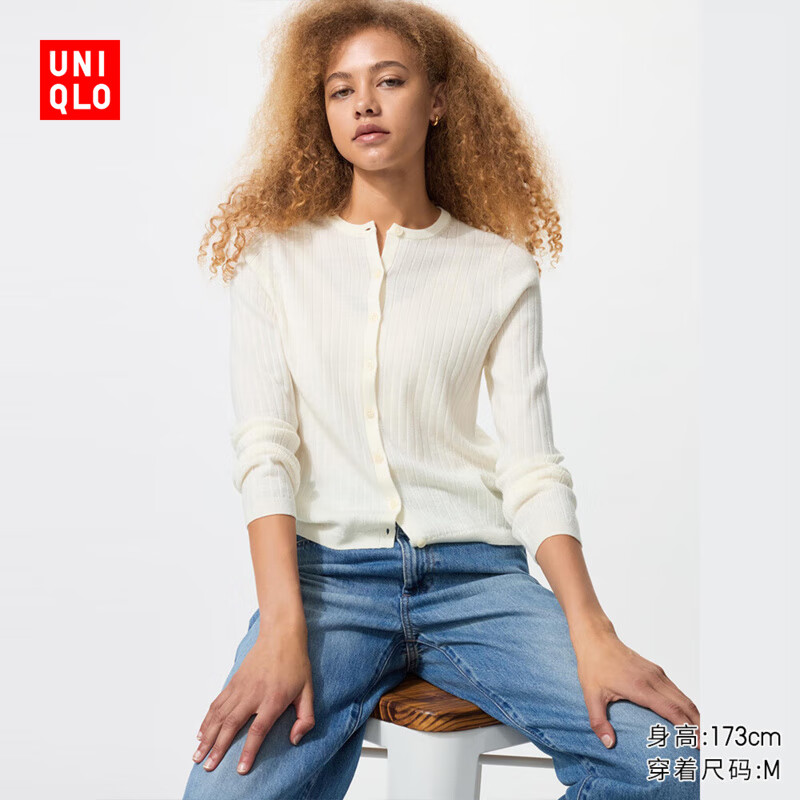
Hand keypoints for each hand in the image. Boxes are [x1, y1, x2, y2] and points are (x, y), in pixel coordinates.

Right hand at [192, 619, 314, 774]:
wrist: (281, 635)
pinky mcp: (233, 682)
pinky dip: (207, 719)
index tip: (240, 770)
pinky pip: (217, 703)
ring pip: (220, 715)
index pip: (258, 730)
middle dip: (218, 748)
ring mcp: (241, 687)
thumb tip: (295, 740)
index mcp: (274, 699)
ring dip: (207, 736)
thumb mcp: (308, 691)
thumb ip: (305, 718)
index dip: (248, 751)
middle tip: (208, 767)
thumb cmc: (296, 664)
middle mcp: (253, 694)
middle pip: (232, 725)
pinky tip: (200, 733)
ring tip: (197, 755)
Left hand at [571, 626, 699, 749]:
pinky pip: (676, 690)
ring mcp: (656, 674)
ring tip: (702, 735)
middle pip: (684, 705)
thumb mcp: (591, 695)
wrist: (596, 638)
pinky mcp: (656, 671)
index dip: (687, 727)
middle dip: (698, 726)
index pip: (672, 710)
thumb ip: (599, 721)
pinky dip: (686, 705)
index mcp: (641, 687)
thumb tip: (608, 744)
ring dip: (695, 715)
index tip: (698, 743)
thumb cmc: (593, 665)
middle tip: (707, 746)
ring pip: (683, 696)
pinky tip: (688, 716)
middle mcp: (653, 679)